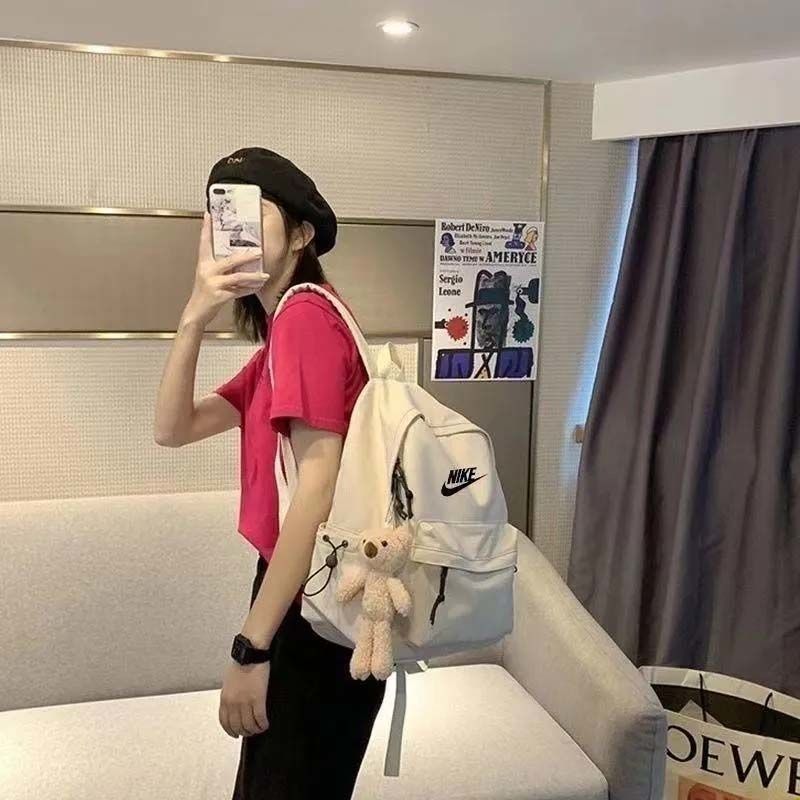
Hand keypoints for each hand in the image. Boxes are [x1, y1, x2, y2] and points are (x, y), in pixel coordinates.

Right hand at [181, 212, 268, 328]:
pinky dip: (249, 290)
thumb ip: (219, 267)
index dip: (206, 228)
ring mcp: (213, 284)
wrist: (196, 312)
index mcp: (204, 263)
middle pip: (230, 260)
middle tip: (260, 252)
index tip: (209, 214)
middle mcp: (207, 271)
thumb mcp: (208, 276)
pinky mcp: (219, 296)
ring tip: (265, 275)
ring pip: (238, 277)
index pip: (204, 242)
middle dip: (247, 256)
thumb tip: (239, 258)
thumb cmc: (205, 293)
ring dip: (254, 277)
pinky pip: (239, 291)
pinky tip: (257, 288)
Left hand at [218, 658, 269, 737]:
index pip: (225, 722)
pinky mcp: (258, 699)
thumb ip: (230, 694)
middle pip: (237, 727)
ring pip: (249, 726)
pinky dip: (263, 724)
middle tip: (250, 732)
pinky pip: (260, 719)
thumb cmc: (241, 663)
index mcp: (225, 699)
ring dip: (255, 730)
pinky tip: (265, 724)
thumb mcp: (229, 681)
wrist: (250, 653)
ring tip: (259, 729)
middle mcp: (233, 703)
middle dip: (244, 732)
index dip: (230, 731)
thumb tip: (233, 703)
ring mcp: (245, 702)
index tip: (235, 734)